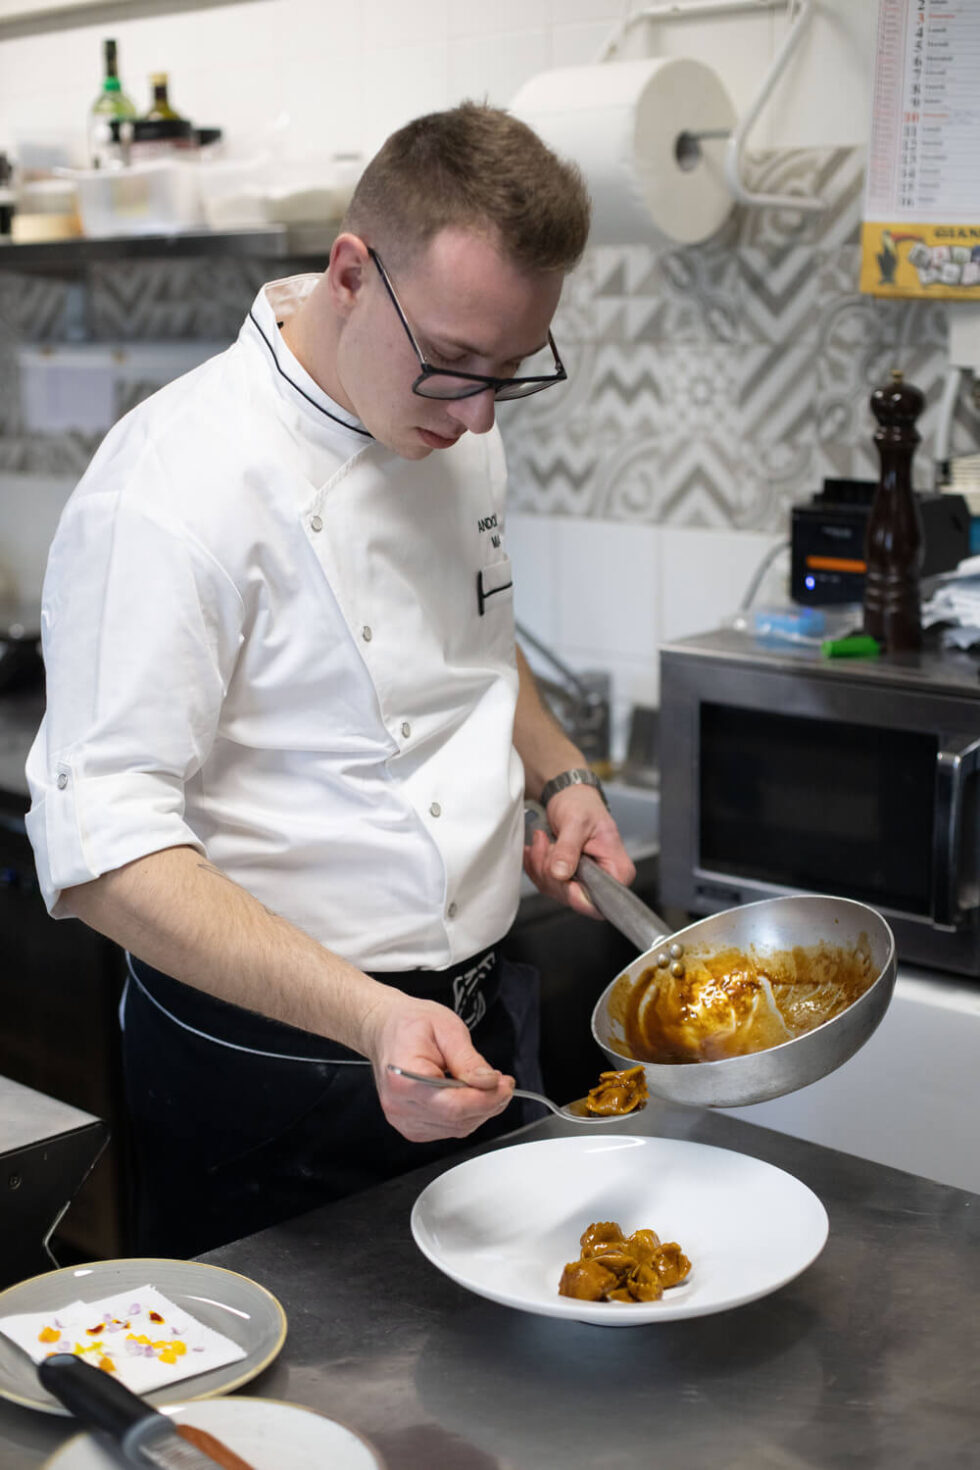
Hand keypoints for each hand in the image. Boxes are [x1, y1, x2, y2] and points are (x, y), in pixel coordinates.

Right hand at [362, 989, 514, 1141]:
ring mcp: (403, 1119)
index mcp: (404, 1077)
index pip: (453, 1105)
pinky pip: (448, 1129)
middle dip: (489, 1104)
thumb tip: (489, 1082)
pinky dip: (467, 1116)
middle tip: (504, 1084)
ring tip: (488, 1086)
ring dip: (480, 1111)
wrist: (386, 1029)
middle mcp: (399, 1104)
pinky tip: (470, 1096)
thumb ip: (468, 1059)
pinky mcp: (411, 1126)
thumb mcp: (446, 1028)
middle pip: (457, 1120)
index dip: (486, 1099)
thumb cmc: (411, 1025)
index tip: (504, 1085)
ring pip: (456, 1128)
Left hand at [523, 785, 635, 918]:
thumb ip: (568, 849)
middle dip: (550, 871)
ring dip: (540, 865)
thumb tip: (561, 873)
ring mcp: (584, 882)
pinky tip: (536, 848)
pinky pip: (546, 884)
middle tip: (544, 842)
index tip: (558, 873)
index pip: (599, 900)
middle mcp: (604, 880)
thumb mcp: (576, 822)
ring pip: (555, 891)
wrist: (571, 797)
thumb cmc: (582, 805)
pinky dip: (536, 865)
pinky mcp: (568, 880)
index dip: (575, 892)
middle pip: (572, 897)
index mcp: (617, 869)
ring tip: (541, 839)